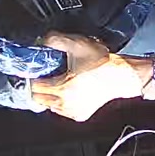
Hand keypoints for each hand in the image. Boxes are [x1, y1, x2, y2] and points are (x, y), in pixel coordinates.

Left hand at [31, 34, 145, 121]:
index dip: (32, 77)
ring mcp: (72, 112)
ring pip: (49, 106)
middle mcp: (65, 104)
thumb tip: (41, 41)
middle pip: (38, 99)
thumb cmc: (103, 63)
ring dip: (49, 95)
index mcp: (63, 88)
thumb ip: (55, 40)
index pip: (34, 88)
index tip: (36, 70)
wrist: (122, 76)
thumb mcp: (78, 45)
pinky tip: (69, 90)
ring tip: (59, 81)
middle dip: (39, 87)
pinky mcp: (80, 115)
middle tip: (46, 75)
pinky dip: (61, 101)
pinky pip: (61, 110)